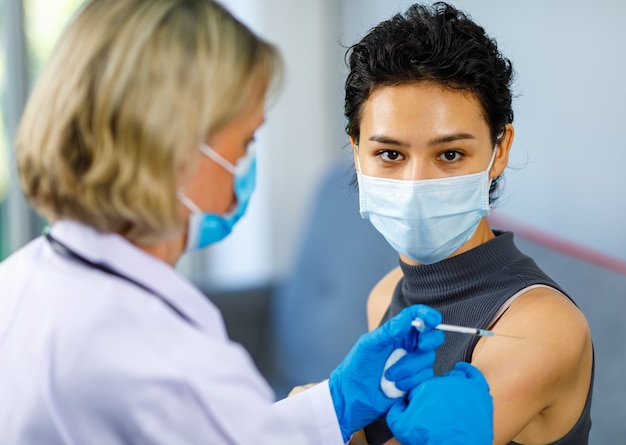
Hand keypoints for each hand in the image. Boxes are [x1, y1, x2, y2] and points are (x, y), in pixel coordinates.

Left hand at [328, 305, 443, 441]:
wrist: (352, 397)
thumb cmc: (356, 368)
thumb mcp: (369, 345)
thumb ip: (388, 331)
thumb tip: (407, 319)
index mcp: (396, 333)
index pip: (416, 318)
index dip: (428, 316)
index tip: (434, 320)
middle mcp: (407, 347)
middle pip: (431, 338)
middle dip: (429, 341)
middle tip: (420, 346)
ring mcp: (412, 365)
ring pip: (428, 359)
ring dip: (409, 368)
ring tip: (389, 375)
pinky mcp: (415, 382)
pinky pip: (425, 378)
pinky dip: (410, 381)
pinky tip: (396, 386)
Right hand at [386, 362, 492, 444]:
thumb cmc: (430, 439)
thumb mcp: (400, 426)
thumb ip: (395, 409)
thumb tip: (399, 401)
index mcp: (424, 388)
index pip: (420, 387)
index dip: (420, 399)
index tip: (422, 409)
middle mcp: (443, 382)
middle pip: (437, 383)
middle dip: (435, 394)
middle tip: (437, 409)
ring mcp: (462, 386)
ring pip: (454, 377)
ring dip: (450, 383)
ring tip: (449, 396)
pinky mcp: (478, 391)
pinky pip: (472, 374)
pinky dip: (467, 371)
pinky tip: (462, 371)